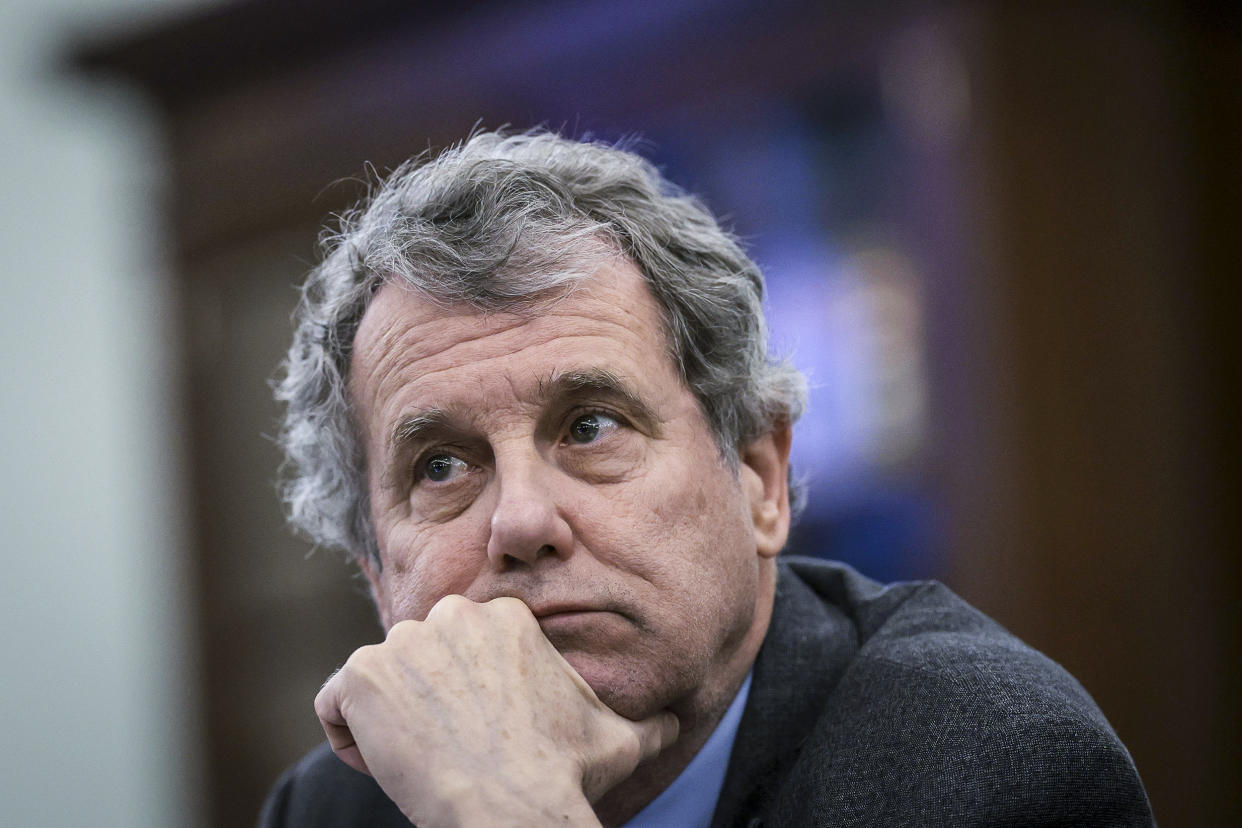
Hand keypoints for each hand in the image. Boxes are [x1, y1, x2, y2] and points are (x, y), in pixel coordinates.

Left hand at [314, 595, 678, 826]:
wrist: (512, 806)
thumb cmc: (563, 773)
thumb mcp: (617, 739)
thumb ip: (645, 721)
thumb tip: (675, 722)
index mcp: (503, 618)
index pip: (460, 651)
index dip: (467, 701)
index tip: (484, 739)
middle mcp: (451, 614)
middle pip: (419, 662)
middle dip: (427, 706)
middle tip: (455, 753)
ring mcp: (401, 641)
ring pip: (378, 682)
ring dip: (390, 723)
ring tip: (426, 763)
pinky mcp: (361, 676)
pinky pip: (335, 705)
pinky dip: (350, 738)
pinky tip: (389, 765)